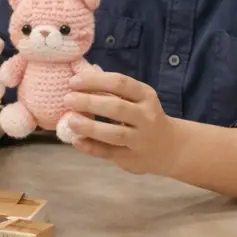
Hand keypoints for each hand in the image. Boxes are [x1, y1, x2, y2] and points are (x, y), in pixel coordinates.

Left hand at [62, 69, 178, 175]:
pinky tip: (77, 141)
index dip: (94, 81)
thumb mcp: (136, 99)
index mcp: (145, 95)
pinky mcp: (132, 158)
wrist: (169, 147)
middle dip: (89, 102)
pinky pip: (109, 153)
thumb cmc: (143, 116)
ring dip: (89, 127)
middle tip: (68, 100)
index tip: (73, 82)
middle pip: (116, 107)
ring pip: (114, 133)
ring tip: (71, 121)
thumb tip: (78, 78)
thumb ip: (112, 90)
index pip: (120, 83)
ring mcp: (140, 139)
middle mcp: (146, 116)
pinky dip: (91, 147)